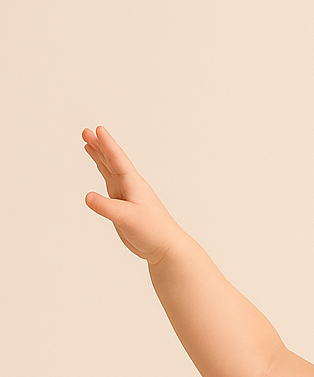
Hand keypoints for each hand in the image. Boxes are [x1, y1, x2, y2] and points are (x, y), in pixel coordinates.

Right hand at [82, 126, 183, 263]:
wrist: (164, 247)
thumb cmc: (153, 231)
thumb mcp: (127, 218)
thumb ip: (107, 207)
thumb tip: (88, 197)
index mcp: (133, 183)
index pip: (118, 159)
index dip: (107, 144)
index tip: (98, 130)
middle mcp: (129, 186)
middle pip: (111, 161)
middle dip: (99, 146)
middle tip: (86, 132)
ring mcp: (126, 195)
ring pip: (110, 170)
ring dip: (99, 157)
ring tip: (88, 144)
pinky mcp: (123, 206)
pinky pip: (110, 184)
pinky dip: (104, 173)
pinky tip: (100, 168)